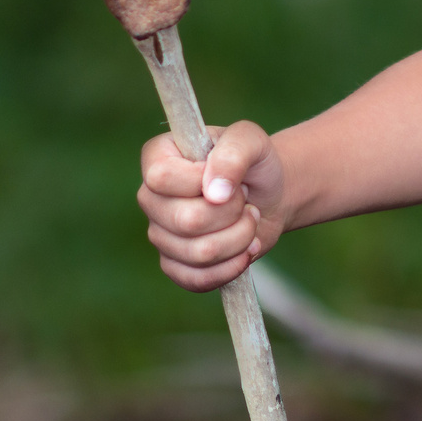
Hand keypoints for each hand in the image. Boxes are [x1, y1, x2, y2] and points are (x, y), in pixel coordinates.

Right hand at [137, 121, 285, 291]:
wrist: (270, 195)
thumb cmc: (255, 163)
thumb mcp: (251, 140)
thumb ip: (232, 154)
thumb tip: (214, 193)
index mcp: (157, 157)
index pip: (161, 178)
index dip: (202, 182)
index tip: (229, 177)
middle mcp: (150, 197)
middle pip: (186, 221)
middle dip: (232, 214)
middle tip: (246, 201)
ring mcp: (159, 233)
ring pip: (199, 253)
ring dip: (240, 238)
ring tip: (251, 220)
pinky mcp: (174, 264)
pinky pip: (196, 280)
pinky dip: (231, 267)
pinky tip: (247, 250)